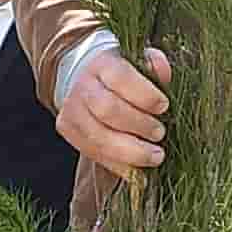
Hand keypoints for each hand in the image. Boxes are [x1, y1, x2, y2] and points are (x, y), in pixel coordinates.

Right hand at [56, 43, 173, 176]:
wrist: (85, 80)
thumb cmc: (121, 76)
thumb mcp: (139, 64)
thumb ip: (154, 66)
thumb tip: (162, 72)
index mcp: (102, 64)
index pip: (121, 77)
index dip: (145, 95)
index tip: (164, 106)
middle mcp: (83, 86)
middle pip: (108, 110)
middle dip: (139, 125)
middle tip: (160, 133)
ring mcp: (72, 110)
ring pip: (99, 137)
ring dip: (131, 151)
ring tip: (154, 156)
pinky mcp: (67, 130)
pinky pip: (94, 153)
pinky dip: (119, 164)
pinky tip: (138, 167)